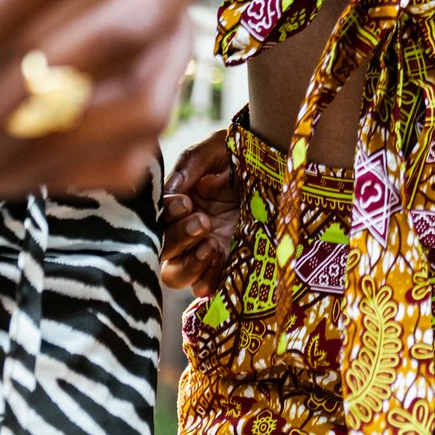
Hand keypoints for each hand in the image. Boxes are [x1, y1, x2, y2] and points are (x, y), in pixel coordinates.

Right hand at [159, 126, 242, 291]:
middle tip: (204, 221)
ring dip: (188, 265)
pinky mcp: (227, 263)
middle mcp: (187, 229)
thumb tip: (172, 190)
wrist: (278, 164)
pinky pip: (205, 286)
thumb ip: (191, 163)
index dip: (167, 215)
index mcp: (179, 202)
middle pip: (163, 250)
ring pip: (175, 275)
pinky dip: (206, 280)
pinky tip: (220, 260)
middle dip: (178, 238)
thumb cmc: (243, 153)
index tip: (187, 203)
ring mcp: (205, 248)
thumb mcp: (217, 148)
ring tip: (211, 245)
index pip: (157, 219)